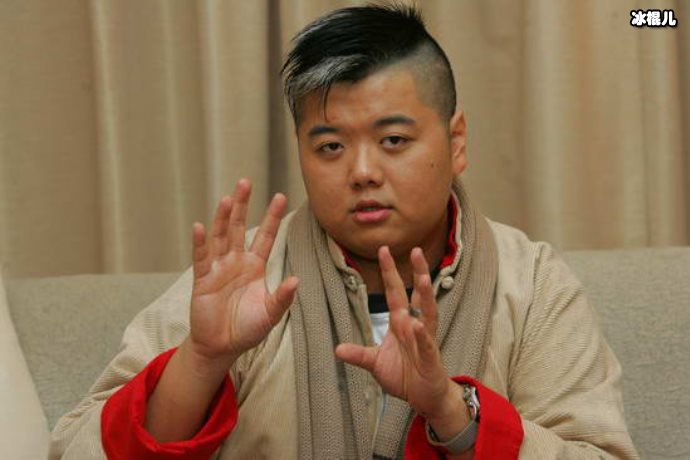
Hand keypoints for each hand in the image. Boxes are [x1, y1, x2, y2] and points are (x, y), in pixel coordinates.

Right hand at [188, 179, 298, 365]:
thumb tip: (297, 280)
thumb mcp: (271, 314)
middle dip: (243, 205)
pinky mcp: (202, 280)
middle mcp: (236, 262)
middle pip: (240, 228)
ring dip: (223, 218)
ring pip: (221, 237)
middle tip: (246, 182)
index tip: (280, 196)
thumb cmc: (247, 329)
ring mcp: (218, 268)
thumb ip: (283, 298)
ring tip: (228, 199)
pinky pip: (201, 258)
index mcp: (255, 266)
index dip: (272, 217)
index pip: (266, 236)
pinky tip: (201, 226)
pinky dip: (201, 243)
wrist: (222, 346)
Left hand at [335, 246, 456, 419]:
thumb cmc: (404, 375)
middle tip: (415, 251)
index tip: (383, 250)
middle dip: (416, 273)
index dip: (389, 272)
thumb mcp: (375, 363)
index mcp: (401, 323)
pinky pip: (426, 344)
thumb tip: (337, 349)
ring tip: (423, 278)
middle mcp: (415, 326)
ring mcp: (425, 340)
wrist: (423, 397)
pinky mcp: (430, 358)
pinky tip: (417, 325)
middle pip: (417, 295)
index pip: (395, 292)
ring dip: (426, 296)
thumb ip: (358, 354)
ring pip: (427, 313)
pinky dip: (422, 335)